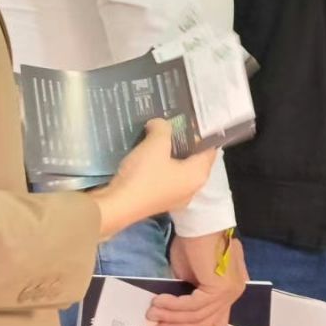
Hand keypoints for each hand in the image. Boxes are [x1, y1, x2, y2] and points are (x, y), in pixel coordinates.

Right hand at [89, 119, 216, 241]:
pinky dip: (160, 165)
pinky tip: (147, 153)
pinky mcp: (159, 201)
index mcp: (199, 174)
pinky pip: (165, 177)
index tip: (191, 117)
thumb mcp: (155, 144)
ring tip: (158, 134)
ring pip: (178, 168)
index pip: (210, 148)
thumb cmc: (143, 175)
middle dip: (184, 140)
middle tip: (173, 122)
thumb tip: (160, 124)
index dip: (202, 131)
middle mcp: (192, 188)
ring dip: (169, 152)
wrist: (116, 207)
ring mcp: (175, 197)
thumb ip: (163, 127)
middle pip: (194, 158)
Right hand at [147, 231, 247, 325]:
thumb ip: (188, 294)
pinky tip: (158, 303)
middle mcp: (235, 291)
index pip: (219, 321)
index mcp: (230, 289)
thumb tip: (173, 314)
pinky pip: (193, 306)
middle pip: (207, 322)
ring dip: (171, 317)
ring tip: (150, 315)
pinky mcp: (220, 287)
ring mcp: (230, 290)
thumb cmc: (194, 242)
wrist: (199, 221)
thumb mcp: (189, 274)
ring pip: (197, 316)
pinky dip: (174, 307)